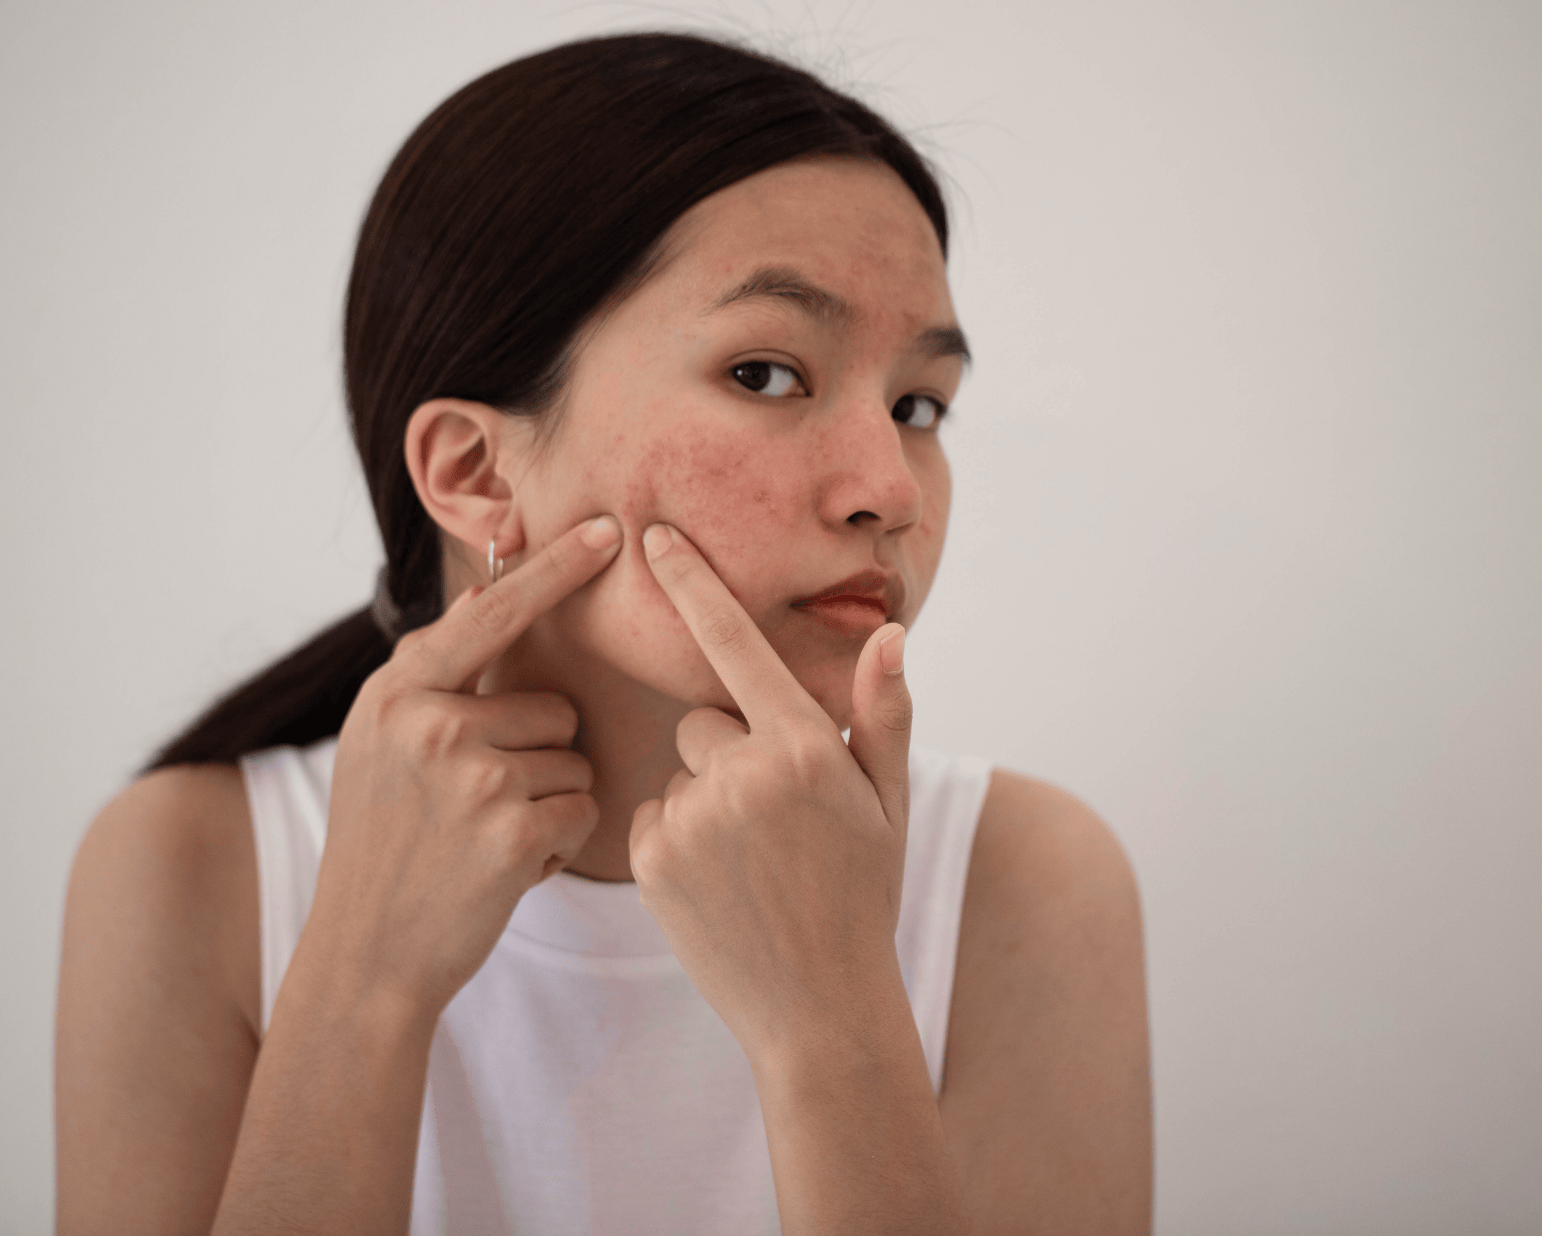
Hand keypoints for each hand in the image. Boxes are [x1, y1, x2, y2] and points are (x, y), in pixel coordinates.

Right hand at [298, 515, 623, 1018]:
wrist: (365, 953)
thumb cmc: (380, 844)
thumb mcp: (378, 746)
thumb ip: (431, 673)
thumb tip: (482, 594)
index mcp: (397, 694)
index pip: (492, 613)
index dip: (554, 568)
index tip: (606, 530)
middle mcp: (432, 725)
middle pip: (553, 706)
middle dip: (537, 756)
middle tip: (476, 807)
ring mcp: (473, 778)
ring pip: (572, 759)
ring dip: (547, 802)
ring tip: (484, 840)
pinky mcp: (513, 833)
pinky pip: (581, 809)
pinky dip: (558, 844)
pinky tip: (505, 870)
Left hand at [628, 523, 914, 1061]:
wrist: (819, 1005)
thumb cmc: (862, 895)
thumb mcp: (889, 803)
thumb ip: (881, 713)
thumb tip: (889, 632)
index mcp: (803, 746)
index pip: (736, 644)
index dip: (693, 584)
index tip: (653, 536)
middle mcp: (742, 771)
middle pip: (704, 720)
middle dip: (729, 752)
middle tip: (773, 821)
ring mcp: (693, 816)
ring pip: (678, 771)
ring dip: (704, 799)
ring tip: (749, 861)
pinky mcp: (651, 858)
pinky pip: (653, 816)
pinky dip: (678, 841)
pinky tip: (718, 883)